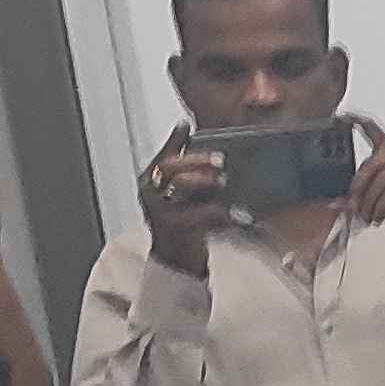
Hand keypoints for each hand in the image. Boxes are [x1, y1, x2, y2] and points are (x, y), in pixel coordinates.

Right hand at [138, 125, 230, 272]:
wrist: (176, 259)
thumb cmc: (179, 219)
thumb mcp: (176, 187)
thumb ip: (180, 159)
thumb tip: (184, 126)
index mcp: (149, 182)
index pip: (162, 156)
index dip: (174, 141)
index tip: (188, 128)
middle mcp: (150, 196)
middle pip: (170, 169)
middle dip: (196, 161)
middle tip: (219, 161)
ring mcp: (160, 214)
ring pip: (182, 187)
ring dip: (206, 182)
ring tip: (225, 182)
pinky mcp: (176, 231)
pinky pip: (199, 216)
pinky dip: (220, 213)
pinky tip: (235, 213)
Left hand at [348, 116, 384, 241]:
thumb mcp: (378, 197)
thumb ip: (358, 195)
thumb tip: (337, 203)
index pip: (371, 127)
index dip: (353, 120)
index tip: (338, 118)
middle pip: (371, 162)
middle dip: (359, 187)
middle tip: (353, 206)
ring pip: (381, 179)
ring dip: (370, 201)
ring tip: (367, 216)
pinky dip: (382, 206)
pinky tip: (378, 216)